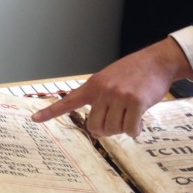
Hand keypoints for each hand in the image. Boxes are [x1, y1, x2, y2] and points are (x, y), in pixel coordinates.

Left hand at [31, 38, 192, 137]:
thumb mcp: (111, 78)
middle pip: (95, 127)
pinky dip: (135, 131)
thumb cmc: (136, 72)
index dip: (50, 112)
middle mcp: (103, 91)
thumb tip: (99, 127)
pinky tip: (139, 123)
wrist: (158, 61)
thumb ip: (101, 98)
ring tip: (131, 115)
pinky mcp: (136, 102)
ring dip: (123, 129)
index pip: (68, 101)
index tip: (34, 119)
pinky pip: (130, 129)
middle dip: (106, 131)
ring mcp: (119, 96)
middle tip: (117, 123)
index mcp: (94, 85)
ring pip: (113, 130)